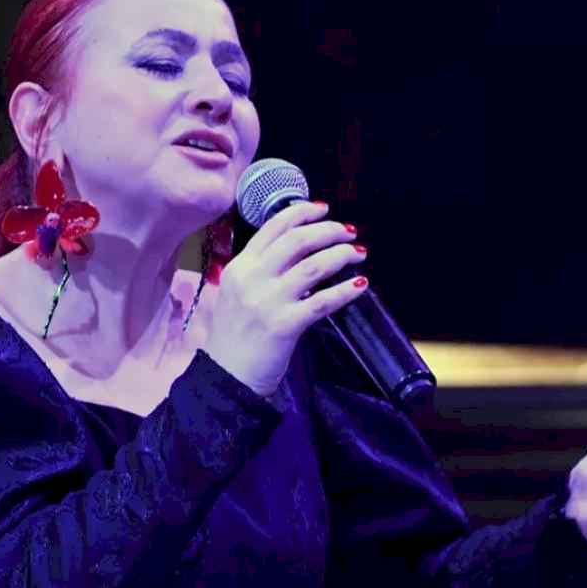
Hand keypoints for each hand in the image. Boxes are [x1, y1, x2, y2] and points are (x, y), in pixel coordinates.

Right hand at [203, 202, 367, 395]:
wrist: (226, 377)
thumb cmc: (234, 337)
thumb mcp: (236, 294)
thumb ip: (258, 271)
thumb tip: (296, 253)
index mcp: (240, 266)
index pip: (273, 227)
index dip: (302, 213)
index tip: (324, 210)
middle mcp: (252, 278)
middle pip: (298, 240)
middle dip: (329, 231)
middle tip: (349, 233)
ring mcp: (268, 301)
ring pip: (314, 266)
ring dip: (342, 255)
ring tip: (359, 254)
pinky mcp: (285, 325)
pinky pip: (323, 301)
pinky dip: (345, 291)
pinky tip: (360, 286)